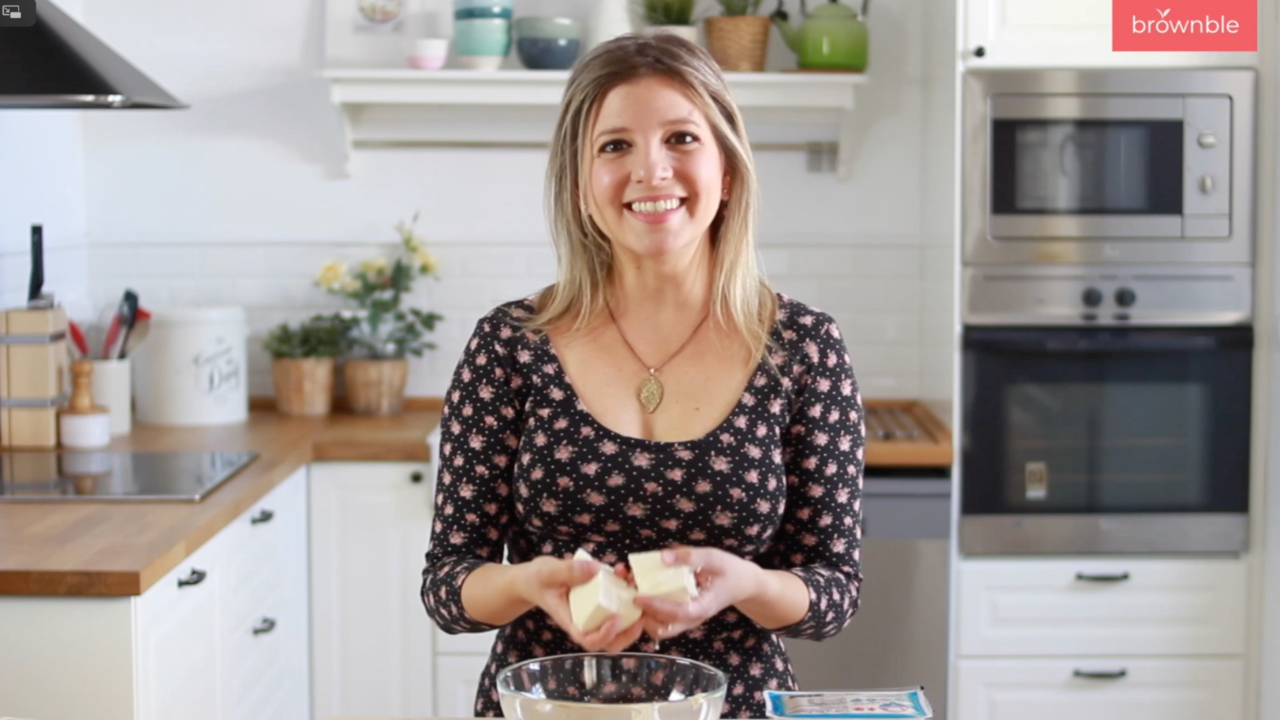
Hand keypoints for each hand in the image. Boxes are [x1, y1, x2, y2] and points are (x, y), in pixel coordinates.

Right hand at [516, 556, 645, 651]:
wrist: (534, 578)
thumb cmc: (538, 579)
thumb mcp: (548, 572)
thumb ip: (569, 571)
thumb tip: (595, 569)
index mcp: (571, 620)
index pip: (589, 640)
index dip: (605, 635)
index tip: (615, 619)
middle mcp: (585, 621)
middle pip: (610, 642)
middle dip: (629, 633)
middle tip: (642, 615)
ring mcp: (594, 613)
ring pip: (618, 626)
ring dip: (633, 613)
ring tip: (638, 592)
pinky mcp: (600, 601)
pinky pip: (617, 605)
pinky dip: (626, 594)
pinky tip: (626, 575)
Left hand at [631, 547, 762, 642]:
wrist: (744, 583)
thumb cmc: (730, 570)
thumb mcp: (714, 557)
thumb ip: (690, 556)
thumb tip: (663, 557)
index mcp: (702, 607)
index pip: (676, 613)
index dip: (655, 606)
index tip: (638, 596)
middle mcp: (692, 618)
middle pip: (662, 629)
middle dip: (643, 615)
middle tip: (630, 592)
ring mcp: (687, 619)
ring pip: (659, 627)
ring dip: (643, 612)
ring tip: (632, 589)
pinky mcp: (682, 614)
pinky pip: (661, 618)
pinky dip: (649, 608)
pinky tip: (641, 588)